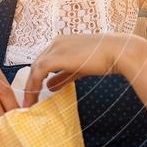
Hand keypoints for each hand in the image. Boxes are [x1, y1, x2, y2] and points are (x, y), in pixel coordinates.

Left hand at [23, 33, 146, 106]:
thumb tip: (49, 87)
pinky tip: (34, 97)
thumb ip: (63, 76)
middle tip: (28, 101)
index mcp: (61, 42)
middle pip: (36, 65)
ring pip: (34, 69)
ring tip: (28, 104)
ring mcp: (55, 48)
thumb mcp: (78, 69)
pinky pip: (38, 72)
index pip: (43, 61)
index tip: (34, 93)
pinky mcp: (57, 57)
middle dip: (30, 84)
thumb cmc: (104, 58)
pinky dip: (33, 85)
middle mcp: (55, 43)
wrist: (118, 51)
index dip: (36, 77)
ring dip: (30, 87)